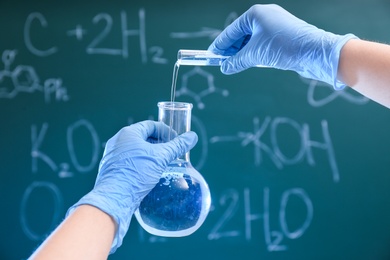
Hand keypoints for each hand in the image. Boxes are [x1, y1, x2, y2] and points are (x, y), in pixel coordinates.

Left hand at [66, 120, 197, 252]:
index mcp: (128, 133)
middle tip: (171, 152)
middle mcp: (118, 141)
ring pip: (136, 150)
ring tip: (162, 163)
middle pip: (143, 137)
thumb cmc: (136, 173)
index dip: (166, 130)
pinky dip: (141, 164)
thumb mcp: (161, 158)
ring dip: (150, 154)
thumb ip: (177, 146)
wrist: (115, 198)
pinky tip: (149, 174)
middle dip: (159, 143)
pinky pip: (130, 161)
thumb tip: (192, 137)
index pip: (151, 125)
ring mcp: (113, 155)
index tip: (175, 140)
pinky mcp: (112, 168)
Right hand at [208, 4, 356, 88]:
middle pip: (241, 34)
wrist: (315, 52)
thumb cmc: (284, 47)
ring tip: (234, 64)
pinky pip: (262, 43)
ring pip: (252, 40)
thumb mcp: (255, 55)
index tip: (211, 55)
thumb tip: (225, 67)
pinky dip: (254, 52)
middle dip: (231, 49)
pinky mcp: (283, 35)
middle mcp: (265, 16)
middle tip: (221, 62)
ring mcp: (275, 25)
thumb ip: (236, 61)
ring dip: (242, 52)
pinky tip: (249, 61)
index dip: (220, 45)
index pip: (231, 31)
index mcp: (256, 14)